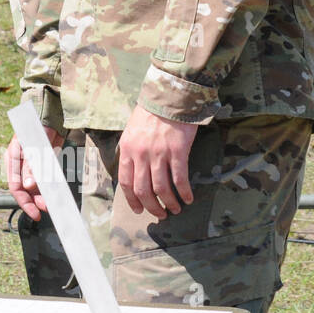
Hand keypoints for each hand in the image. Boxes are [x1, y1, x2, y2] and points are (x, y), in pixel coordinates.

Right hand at [5, 123, 64, 221]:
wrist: (52, 120)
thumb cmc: (39, 130)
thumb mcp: (34, 149)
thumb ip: (30, 167)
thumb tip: (27, 186)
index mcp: (12, 159)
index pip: (14, 186)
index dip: (24, 201)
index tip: (34, 213)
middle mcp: (19, 165)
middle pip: (24, 189)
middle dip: (34, 201)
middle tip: (46, 209)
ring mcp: (29, 166)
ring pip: (33, 187)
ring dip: (42, 196)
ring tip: (52, 203)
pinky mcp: (41, 166)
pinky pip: (43, 181)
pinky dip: (48, 189)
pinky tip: (54, 194)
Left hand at [117, 104, 198, 218]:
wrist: (168, 98)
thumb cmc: (150, 114)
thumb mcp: (131, 132)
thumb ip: (131, 152)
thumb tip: (133, 172)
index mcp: (127, 149)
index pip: (125, 182)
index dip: (132, 200)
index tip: (139, 210)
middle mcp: (141, 154)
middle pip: (143, 190)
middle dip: (151, 206)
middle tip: (160, 214)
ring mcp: (159, 153)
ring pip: (161, 188)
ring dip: (169, 203)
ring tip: (175, 209)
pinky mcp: (177, 151)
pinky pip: (180, 178)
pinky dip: (184, 192)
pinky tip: (188, 198)